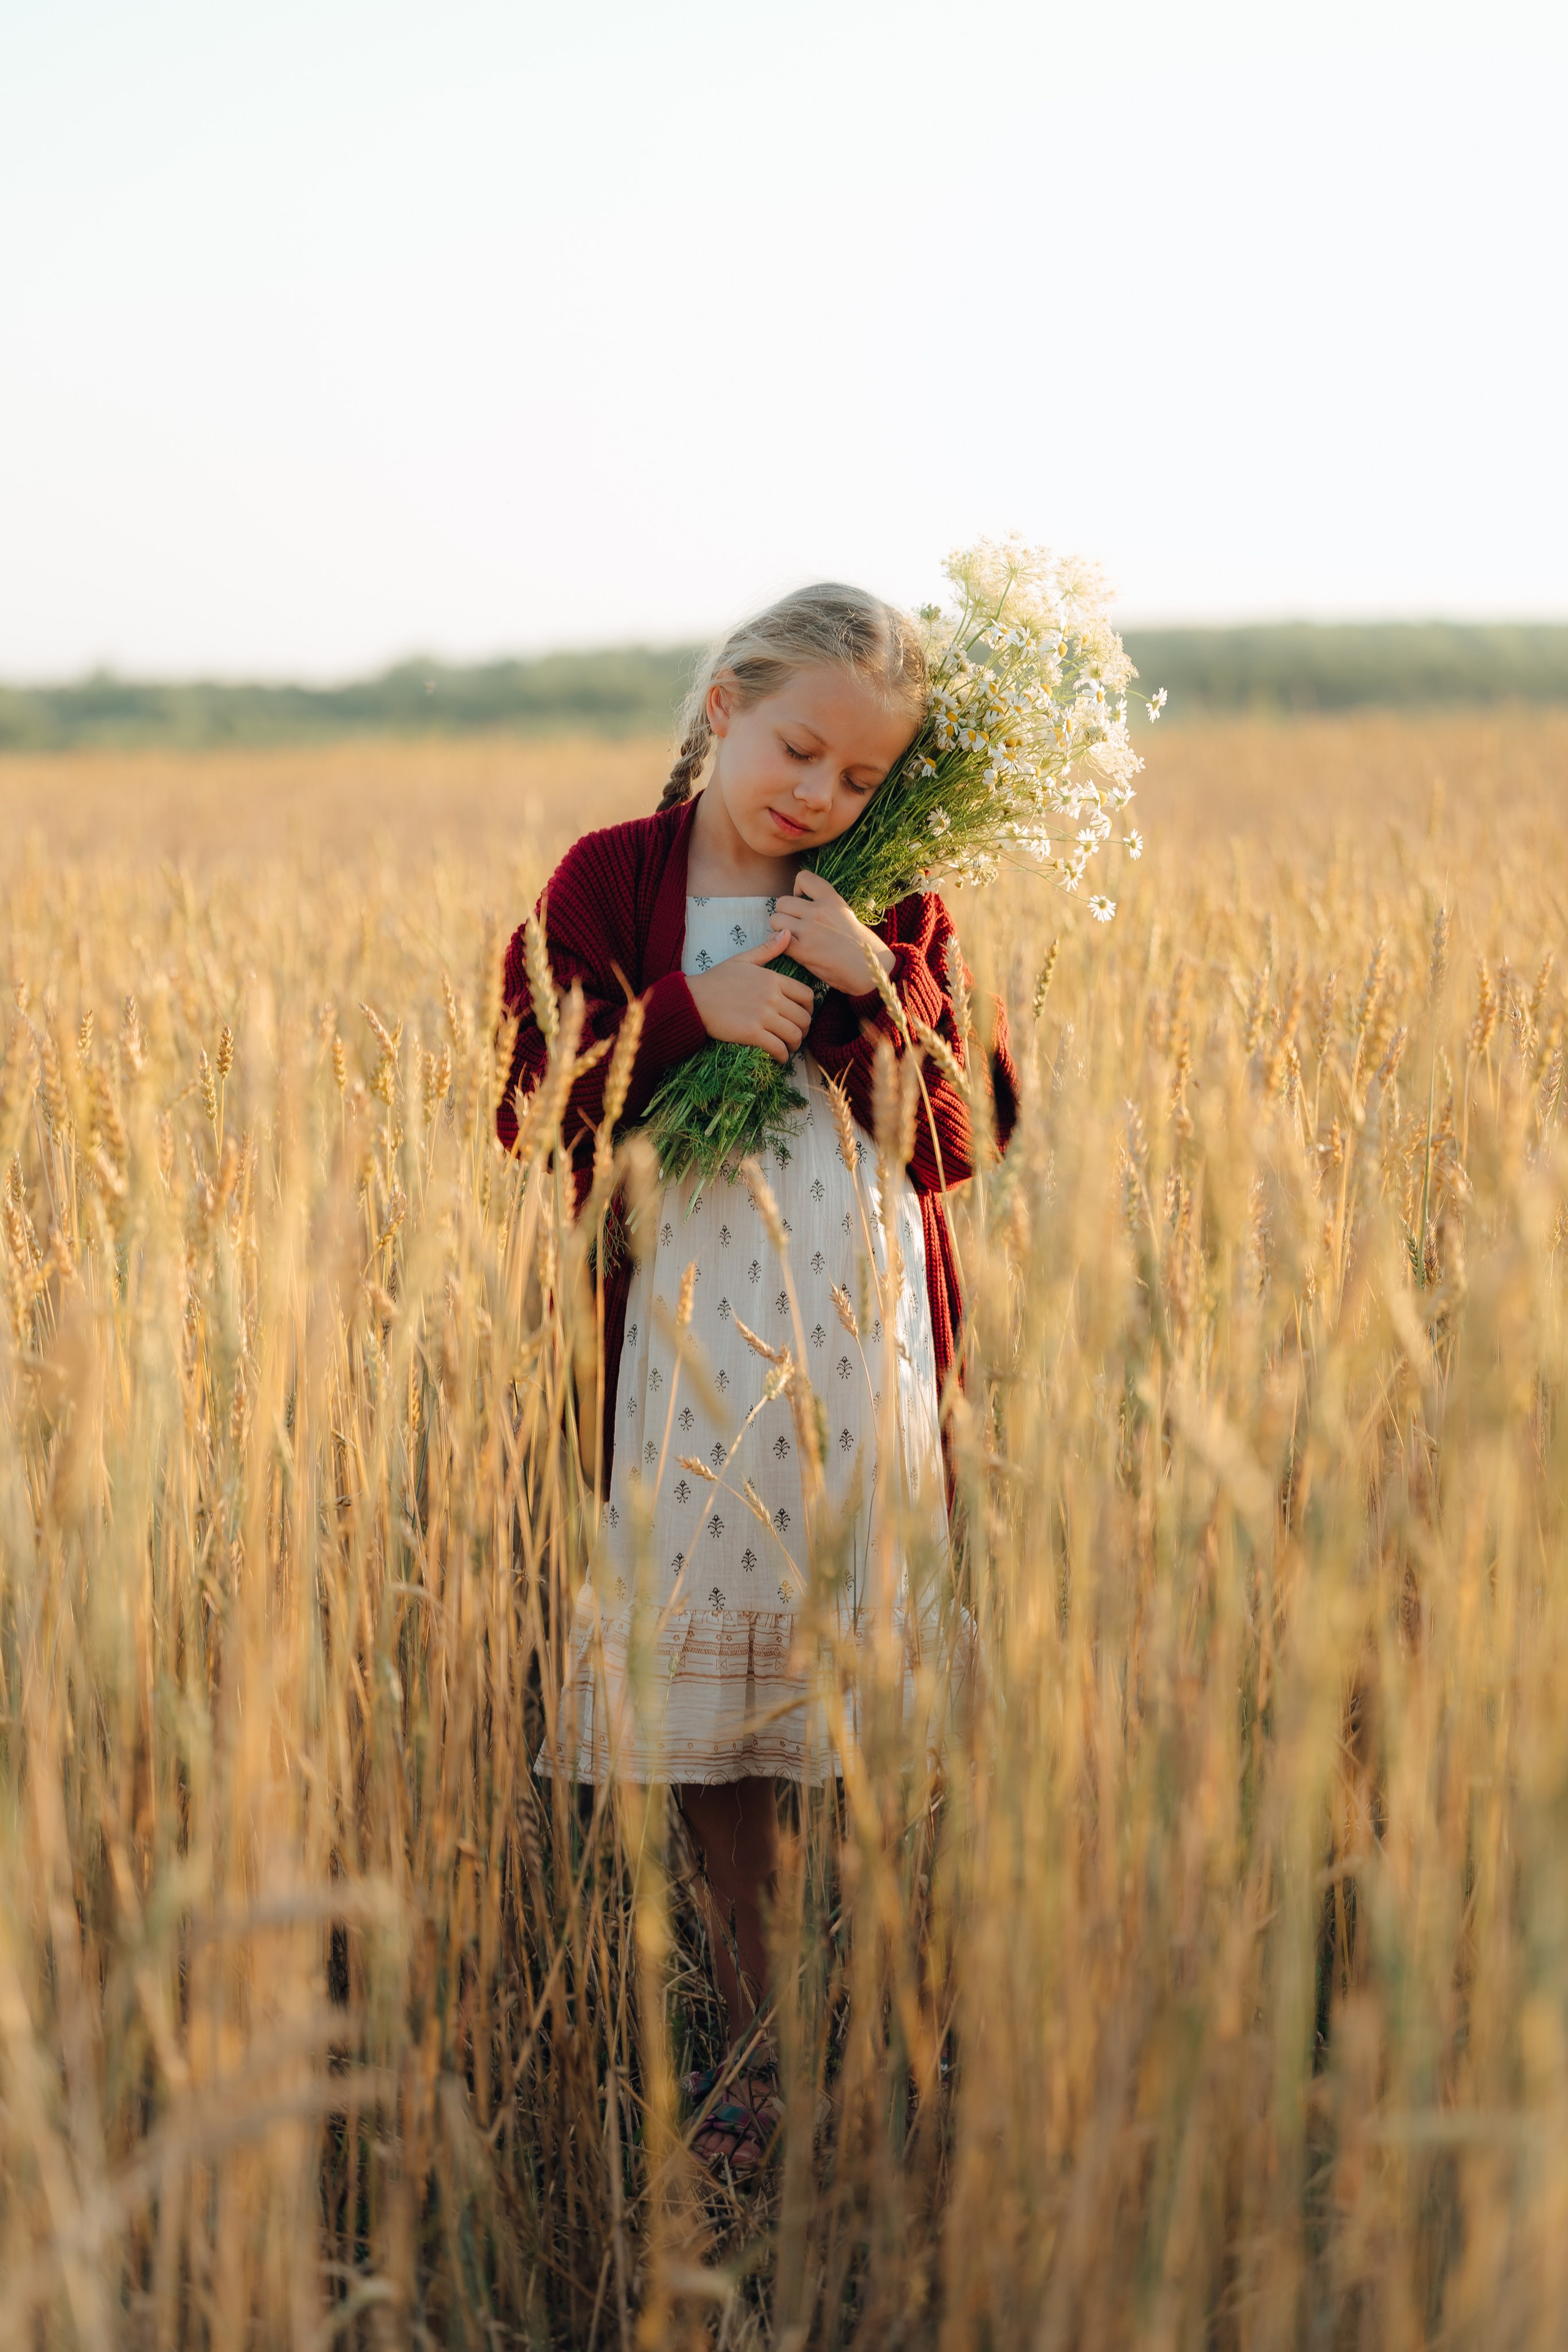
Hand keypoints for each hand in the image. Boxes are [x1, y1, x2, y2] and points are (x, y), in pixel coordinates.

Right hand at [686, 931, 816, 1064]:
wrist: (693, 999)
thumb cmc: (716, 979)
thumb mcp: (743, 959)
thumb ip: (768, 949)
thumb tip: (788, 933)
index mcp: (772, 979)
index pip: (807, 996)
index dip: (809, 1009)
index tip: (802, 1016)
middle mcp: (771, 997)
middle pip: (803, 1018)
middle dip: (803, 1030)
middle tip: (795, 1035)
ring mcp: (762, 1015)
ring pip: (794, 1035)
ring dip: (794, 1045)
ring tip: (787, 1047)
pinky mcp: (751, 1033)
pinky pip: (778, 1048)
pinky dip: (782, 1056)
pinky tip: (777, 1057)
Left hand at [771, 873, 894, 995]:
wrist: (869, 967)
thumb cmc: (859, 944)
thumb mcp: (845, 914)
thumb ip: (824, 905)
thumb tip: (801, 902)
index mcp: (831, 899)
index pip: (803, 877)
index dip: (797, 889)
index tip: (802, 901)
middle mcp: (819, 911)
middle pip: (782, 902)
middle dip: (785, 914)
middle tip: (795, 925)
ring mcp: (810, 930)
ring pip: (775, 920)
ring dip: (779, 929)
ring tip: (792, 938)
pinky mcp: (803, 950)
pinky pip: (776, 941)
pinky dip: (779, 945)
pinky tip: (790, 950)